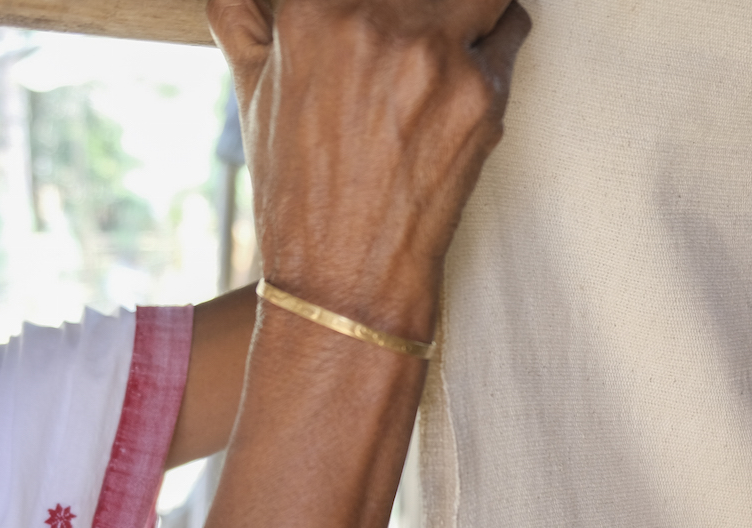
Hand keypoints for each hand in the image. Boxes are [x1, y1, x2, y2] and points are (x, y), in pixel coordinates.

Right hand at [211, 0, 529, 340]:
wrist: (344, 276)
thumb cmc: (297, 184)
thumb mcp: (250, 86)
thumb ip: (243, 9)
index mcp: (310, 9)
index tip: (380, 8)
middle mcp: (373, 19)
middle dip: (425, 2)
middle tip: (420, 22)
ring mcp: (434, 54)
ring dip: (472, 3)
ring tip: (455, 26)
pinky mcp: (482, 91)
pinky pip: (508, 31)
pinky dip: (494, 38)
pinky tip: (466, 69)